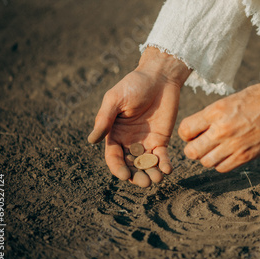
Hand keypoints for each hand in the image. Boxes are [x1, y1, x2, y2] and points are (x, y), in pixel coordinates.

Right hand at [88, 47, 190, 186]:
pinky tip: (168, 170)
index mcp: (114, 134)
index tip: (125, 176)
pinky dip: (165, 164)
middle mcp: (129, 141)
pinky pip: (162, 156)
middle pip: (130, 165)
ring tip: (157, 178)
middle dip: (137, 176)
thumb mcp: (115, 99)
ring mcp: (146, 142)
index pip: (114, 157)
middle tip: (145, 182)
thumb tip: (91, 140)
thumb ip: (104, 119)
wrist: (159, 77)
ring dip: (151, 173)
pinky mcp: (161, 139)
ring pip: (146, 164)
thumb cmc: (134, 84)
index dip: (118, 168)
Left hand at [178, 68, 259, 172]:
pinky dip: (220, 163)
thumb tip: (200, 128)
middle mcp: (222, 130)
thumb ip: (213, 114)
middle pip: (191, 151)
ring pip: (205, 162)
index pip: (185, 130)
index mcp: (216, 111)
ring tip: (215, 148)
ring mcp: (234, 145)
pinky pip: (222, 168)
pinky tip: (227, 153)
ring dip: (207, 157)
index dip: (187, 133)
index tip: (194, 131)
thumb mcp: (231, 98)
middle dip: (193, 148)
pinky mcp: (245, 156)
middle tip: (201, 142)